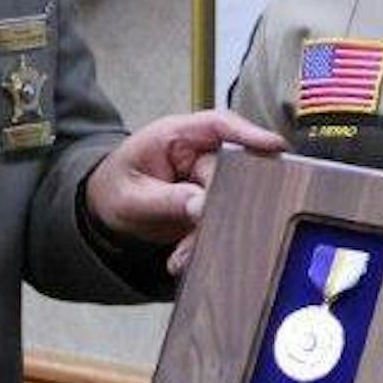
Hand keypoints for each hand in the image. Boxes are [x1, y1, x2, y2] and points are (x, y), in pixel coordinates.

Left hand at [85, 110, 284, 270]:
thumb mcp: (132, 197)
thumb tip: (201, 205)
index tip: (275, 146)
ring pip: (227, 203)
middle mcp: (198, 153)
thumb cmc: (115, 188)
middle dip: (221, 205)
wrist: (107, 207)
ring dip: (206, 231)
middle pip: (231, 172)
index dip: (250, 133)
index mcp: (176, 136)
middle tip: (201, 228)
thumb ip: (167, 200)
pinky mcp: (210, 202)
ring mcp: (206, 178)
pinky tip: (181, 256)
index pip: (220, 125)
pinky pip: (217, 221)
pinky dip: (201, 241)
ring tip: (181, 255)